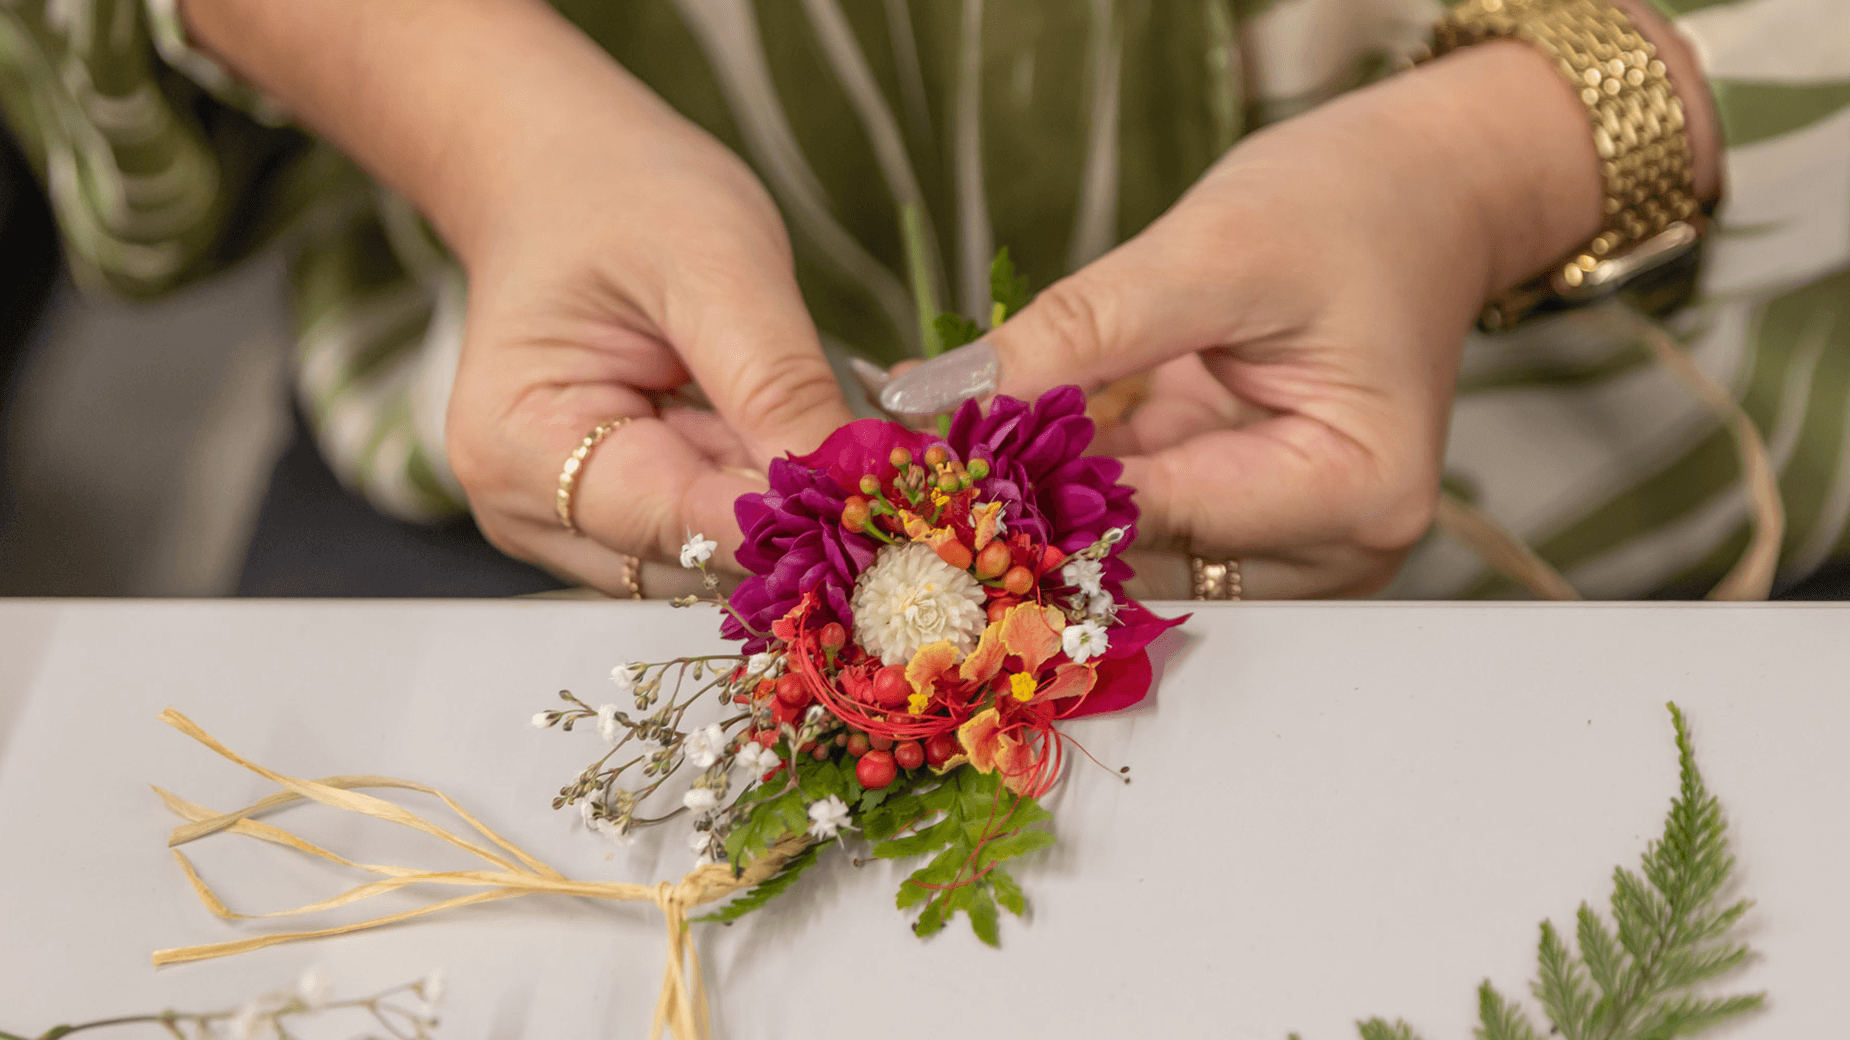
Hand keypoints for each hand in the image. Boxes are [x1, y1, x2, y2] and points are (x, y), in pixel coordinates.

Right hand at [443, 67, 852, 591]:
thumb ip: (778, 383)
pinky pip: (711, 527)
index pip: (678, 522)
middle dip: (798, 518)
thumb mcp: (714, 263)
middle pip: (695, 557)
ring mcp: (567, 519)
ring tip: (852, 437)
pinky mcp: (616, 512)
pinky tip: (802, 439)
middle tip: (900, 465)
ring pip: (714, 556)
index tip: (890, 504)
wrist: (562, 174)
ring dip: (789, 508)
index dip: (791, 520)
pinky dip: (767, 490)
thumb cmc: (616, 195)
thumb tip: (854, 485)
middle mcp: (526, 506)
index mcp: (519, 444)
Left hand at [881, 31, 1716, 598]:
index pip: (1160, 517)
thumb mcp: (1212, 252)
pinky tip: (1010, 428)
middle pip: (1142, 549)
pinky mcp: (1245, 511)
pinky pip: (1135, 507)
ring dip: (1040, 488)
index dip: (1033, 492)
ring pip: (1125, 539)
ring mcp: (1288, 540)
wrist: (1420, 190)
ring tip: (953, 437)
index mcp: (1355, 494)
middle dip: (1030, 499)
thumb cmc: (1355, 205)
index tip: (927, 461)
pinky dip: (1072, 467)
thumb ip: (1078, 332)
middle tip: (918, 454)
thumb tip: (940, 394)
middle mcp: (1332, 547)